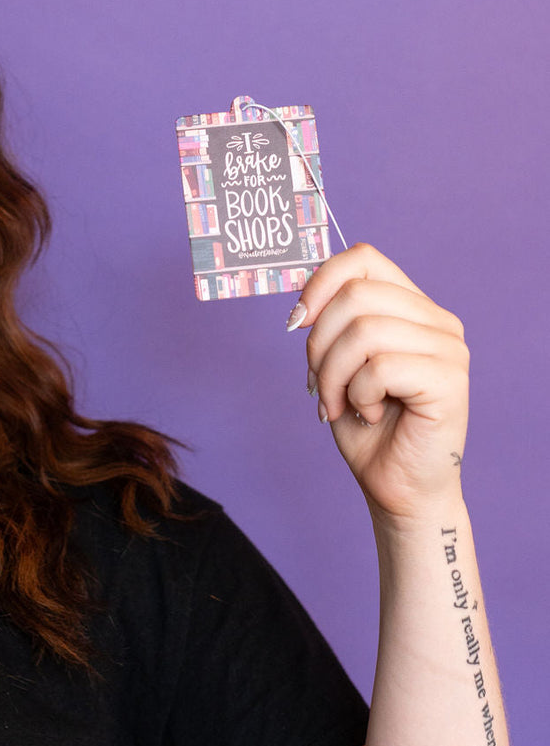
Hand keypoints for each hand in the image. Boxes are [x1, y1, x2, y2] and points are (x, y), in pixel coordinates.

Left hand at [287, 244, 468, 520]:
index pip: (363, 259)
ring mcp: (449, 348)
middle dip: (319, 345)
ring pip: (363, 331)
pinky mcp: (450, 380)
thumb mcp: (337, 368)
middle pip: (355, 296)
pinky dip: (358, 395)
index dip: (319, 283)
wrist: (395, 486)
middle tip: (319, 386)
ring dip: (333, 376)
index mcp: (411, 308)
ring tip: (340, 405)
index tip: (296, 322)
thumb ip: (331, 328)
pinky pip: (380, 367)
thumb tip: (302, 305)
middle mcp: (437, 321)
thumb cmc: (366, 427)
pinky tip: (369, 414)